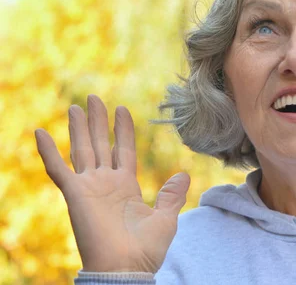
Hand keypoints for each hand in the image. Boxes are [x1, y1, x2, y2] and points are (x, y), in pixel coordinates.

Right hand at [35, 94, 189, 272]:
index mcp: (126, 187)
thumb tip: (183, 175)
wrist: (126, 268)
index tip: (122, 110)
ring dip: (78, 128)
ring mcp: (90, 187)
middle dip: (97, 121)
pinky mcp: (75, 194)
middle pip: (101, 144)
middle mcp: (106, 183)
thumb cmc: (146, 249)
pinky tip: (40, 132)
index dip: (122, 130)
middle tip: (94, 98)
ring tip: (76, 107)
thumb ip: (172, 195)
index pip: (123, 150)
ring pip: (82, 150)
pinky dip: (48, 151)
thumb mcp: (166, 218)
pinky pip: (58, 169)